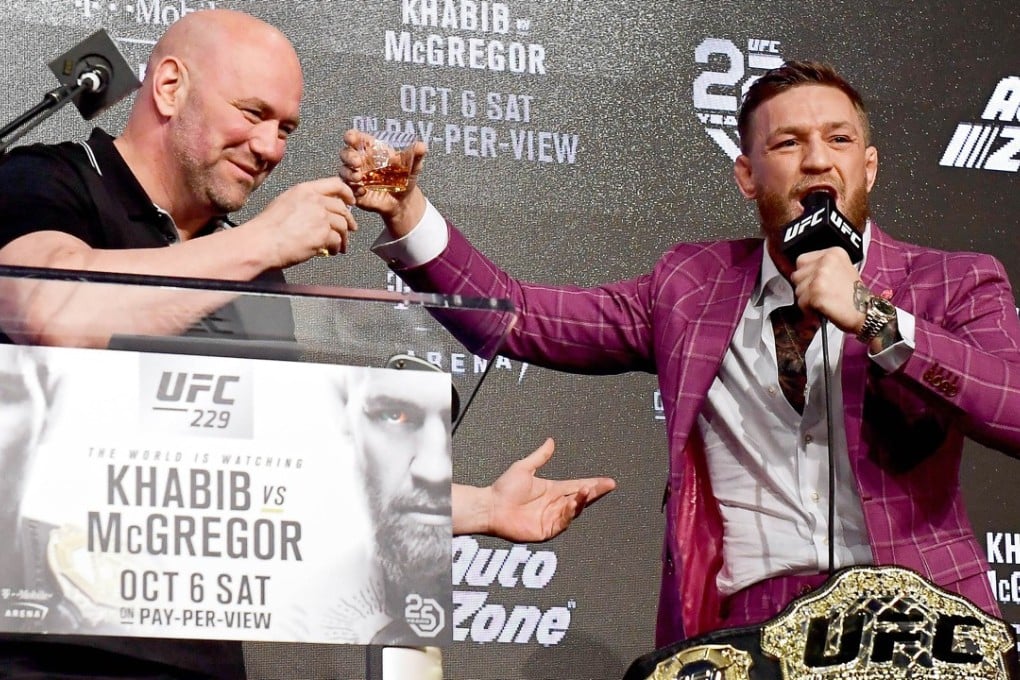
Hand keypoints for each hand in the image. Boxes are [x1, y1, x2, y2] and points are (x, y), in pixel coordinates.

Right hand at [244, 176, 356, 266]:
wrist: (262, 242)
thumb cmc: (267, 227)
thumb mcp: (284, 202)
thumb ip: (304, 202)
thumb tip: (316, 210)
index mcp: (305, 190)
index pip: (335, 184)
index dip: (347, 193)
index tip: (351, 201)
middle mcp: (315, 200)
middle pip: (342, 208)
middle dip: (349, 219)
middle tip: (351, 227)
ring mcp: (320, 216)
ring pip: (343, 225)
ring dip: (344, 236)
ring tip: (341, 244)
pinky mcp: (323, 234)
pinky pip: (337, 240)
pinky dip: (337, 246)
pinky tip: (333, 251)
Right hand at [339, 129, 427, 237]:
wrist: (403, 201)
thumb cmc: (405, 178)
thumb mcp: (412, 166)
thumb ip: (416, 156)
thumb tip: (422, 145)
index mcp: (372, 150)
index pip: (357, 138)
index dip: (351, 136)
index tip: (351, 138)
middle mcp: (361, 161)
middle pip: (345, 153)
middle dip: (348, 156)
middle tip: (357, 163)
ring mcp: (356, 176)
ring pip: (343, 171)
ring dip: (349, 173)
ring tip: (360, 178)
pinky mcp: (355, 191)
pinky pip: (347, 189)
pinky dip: (353, 189)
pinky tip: (363, 191)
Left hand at [469, 438, 615, 542]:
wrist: (491, 507)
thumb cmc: (503, 489)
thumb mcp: (524, 467)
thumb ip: (540, 456)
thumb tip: (550, 441)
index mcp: (552, 490)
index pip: (577, 485)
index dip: (593, 484)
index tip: (607, 481)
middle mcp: (554, 504)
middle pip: (581, 498)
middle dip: (595, 492)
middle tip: (607, 485)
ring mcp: (552, 517)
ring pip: (574, 510)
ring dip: (582, 501)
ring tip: (586, 491)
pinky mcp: (547, 530)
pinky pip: (563, 523)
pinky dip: (570, 514)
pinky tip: (573, 504)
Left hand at [789, 246, 866, 333]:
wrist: (866, 312)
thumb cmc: (855, 296)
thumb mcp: (842, 270)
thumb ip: (822, 267)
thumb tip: (803, 272)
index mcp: (833, 253)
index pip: (802, 260)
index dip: (806, 275)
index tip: (813, 283)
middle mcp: (826, 261)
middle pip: (797, 275)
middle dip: (804, 288)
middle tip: (820, 294)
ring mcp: (820, 275)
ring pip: (797, 290)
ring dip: (806, 300)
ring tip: (824, 301)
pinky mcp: (816, 291)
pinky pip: (800, 302)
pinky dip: (808, 310)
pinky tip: (822, 308)